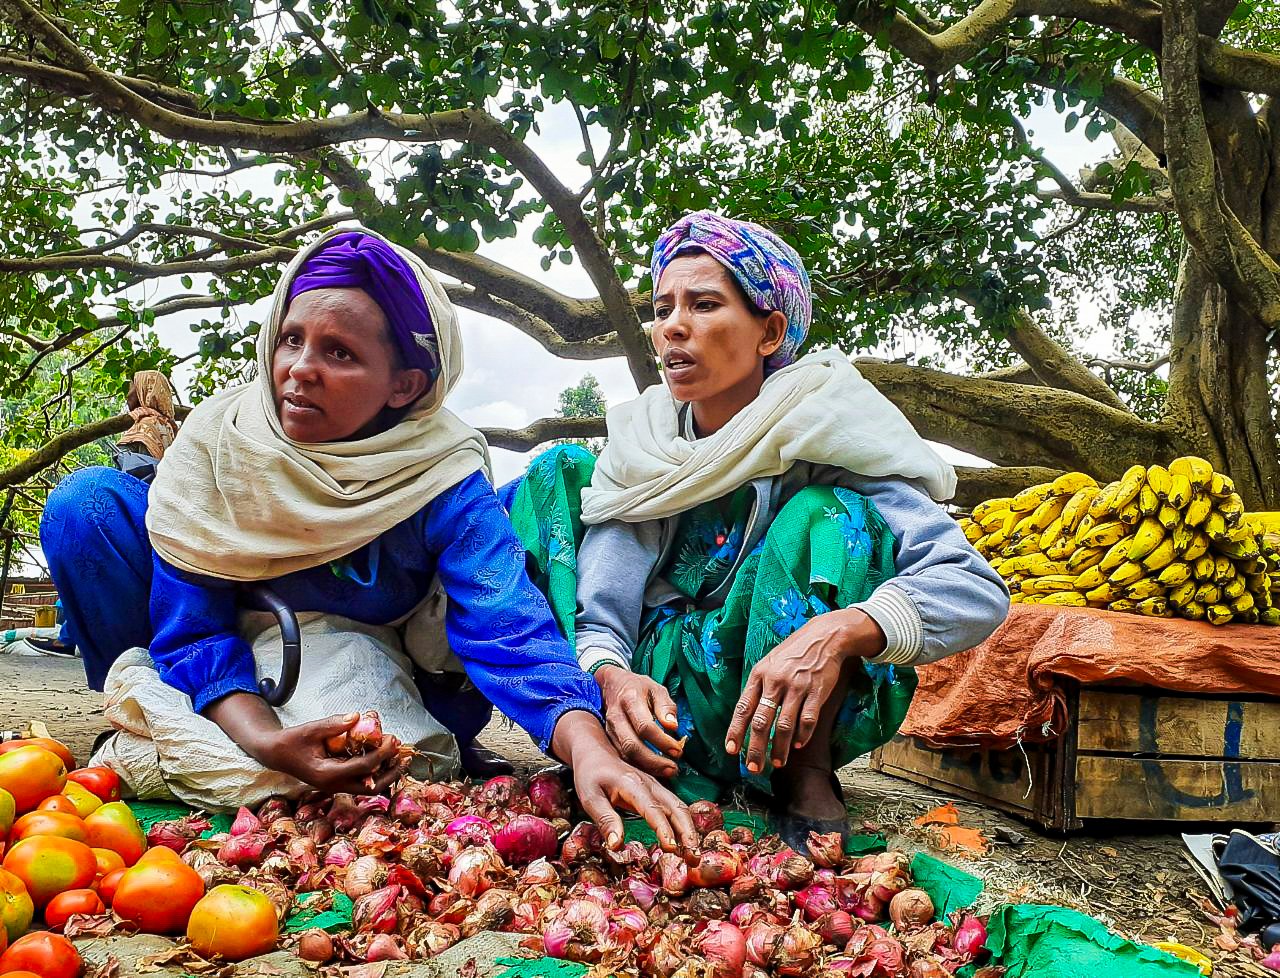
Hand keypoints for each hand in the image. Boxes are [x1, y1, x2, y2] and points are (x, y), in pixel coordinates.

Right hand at [259, 714, 405, 794]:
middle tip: (404, 756)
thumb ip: (334, 724)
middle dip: (391, 772)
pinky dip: (376, 772)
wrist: (276, 754)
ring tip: (400, 758)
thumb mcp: (310, 729)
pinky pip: (362, 781)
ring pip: (368, 787)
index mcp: (327, 774)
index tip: (392, 739)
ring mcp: (337, 786)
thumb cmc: (292, 741)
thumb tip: (357, 716)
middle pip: (371, 786)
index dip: (381, 753)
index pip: (363, 767)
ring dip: (387, 774)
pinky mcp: (338, 783)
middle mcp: (334, 785)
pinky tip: (386, 759)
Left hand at [551, 710, 698, 853]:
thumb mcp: (590, 798)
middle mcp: (650, 785)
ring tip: (694, 855)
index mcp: (633, 785)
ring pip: (680, 807)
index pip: (653, 809)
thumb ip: (605, 820)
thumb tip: (616, 846)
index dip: (663, 829)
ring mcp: (656, 786)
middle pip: (676, 808)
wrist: (595, 751)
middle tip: (693, 858)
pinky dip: (685, 824)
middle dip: (688, 833)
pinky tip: (687, 841)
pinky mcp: (657, 791)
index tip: (671, 848)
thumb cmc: (590, 775)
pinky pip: (676, 807)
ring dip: (690, 830)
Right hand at [594, 665, 682, 777]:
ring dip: (646, 767)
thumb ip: (666, 706)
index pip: (645, 726)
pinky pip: (621, 757)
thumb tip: (672, 726)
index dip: (662, 742)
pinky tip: (652, 770)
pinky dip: (637, 767)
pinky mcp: (608, 739)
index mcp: (630, 700)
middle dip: (653, 761)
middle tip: (673, 768)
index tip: (678, 751)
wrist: (612, 684)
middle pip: (632, 745)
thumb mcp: (656, 689)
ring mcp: (610, 729)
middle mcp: (617, 716)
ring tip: (666, 772)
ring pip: (625, 755)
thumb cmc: (638, 687)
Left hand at [725, 608, 883, 773]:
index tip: (731, 750)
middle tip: (753, 768)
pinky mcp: (816, 692)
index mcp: (759, 674)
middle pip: (762, 722)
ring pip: (784, 725)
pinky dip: (802, 736)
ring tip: (777, 763)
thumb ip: (758, 686)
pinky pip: (807, 720)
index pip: (743, 708)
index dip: (736, 731)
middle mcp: (775, 681)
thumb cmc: (792, 652)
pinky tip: (798, 746)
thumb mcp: (768, 662)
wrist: (824, 637)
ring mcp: (797, 687)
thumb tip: (746, 715)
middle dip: (755, 748)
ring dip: (780, 748)